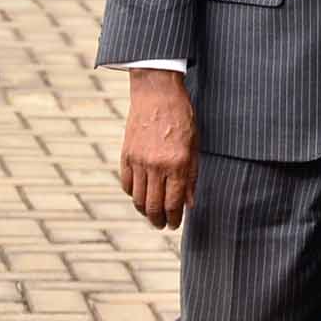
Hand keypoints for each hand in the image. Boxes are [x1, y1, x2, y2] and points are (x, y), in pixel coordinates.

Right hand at [119, 69, 199, 228]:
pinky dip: (133, 194)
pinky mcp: (126, 155)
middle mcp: (156, 165)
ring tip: (151, 215)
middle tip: (163, 225)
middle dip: (158, 221)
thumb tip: (190, 203)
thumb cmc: (182, 117)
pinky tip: (140, 196)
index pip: (173, 203)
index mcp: (177, 163)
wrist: (157, 94)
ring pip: (138, 198)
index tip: (175, 224)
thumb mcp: (194, 145)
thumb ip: (192, 175)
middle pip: (153, 206)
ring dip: (145, 211)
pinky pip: (127, 184)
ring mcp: (138, 161)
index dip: (174, 218)